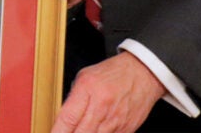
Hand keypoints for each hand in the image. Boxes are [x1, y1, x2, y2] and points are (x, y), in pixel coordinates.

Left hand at [50, 52, 164, 132]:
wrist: (143, 73)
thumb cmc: (113, 73)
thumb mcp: (85, 77)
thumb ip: (73, 98)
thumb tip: (62, 119)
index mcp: (88, 89)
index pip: (67, 118)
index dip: (57, 131)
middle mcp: (102, 106)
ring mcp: (115, 121)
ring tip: (81, 130)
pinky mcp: (126, 129)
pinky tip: (95, 131)